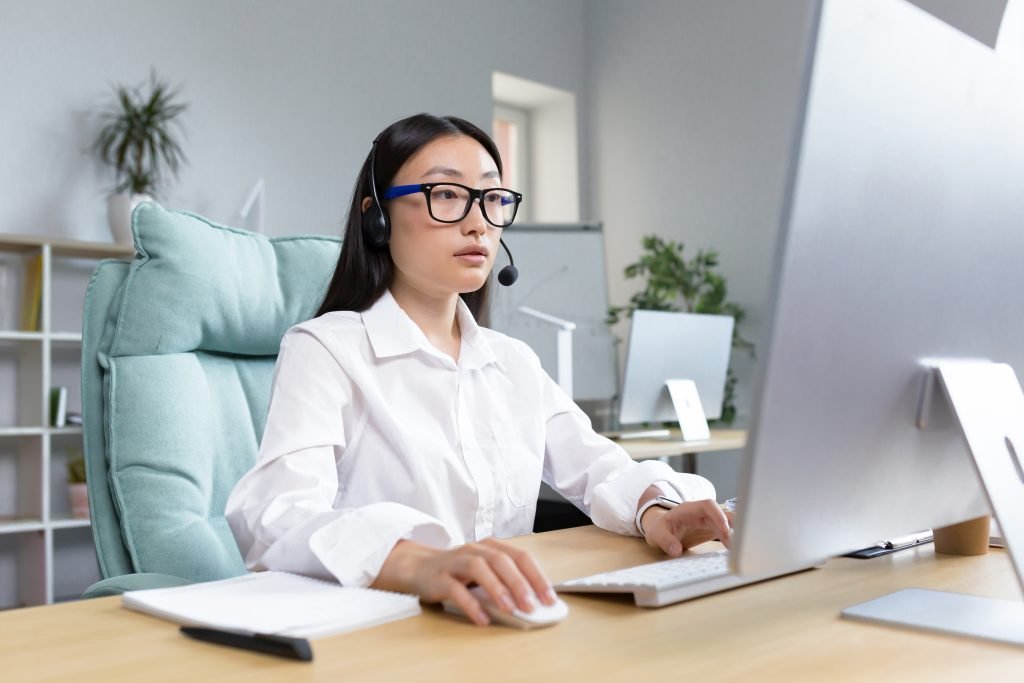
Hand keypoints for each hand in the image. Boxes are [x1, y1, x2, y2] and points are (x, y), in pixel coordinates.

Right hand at [372, 538, 556, 625]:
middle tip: (531, 606)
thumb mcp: (486, 571)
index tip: (549, 598)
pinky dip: (471, 604)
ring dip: (497, 588)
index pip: (520, 556)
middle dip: (519, 583)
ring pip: (479, 568)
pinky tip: (482, 619)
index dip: (537, 576)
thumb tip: (535, 602)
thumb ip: (507, 581)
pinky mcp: (439, 577)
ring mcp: (456, 561)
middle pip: (501, 560)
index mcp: (491, 547)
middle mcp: (475, 550)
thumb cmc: (460, 572)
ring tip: (510, 609)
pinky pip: (456, 589)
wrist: (420, 567)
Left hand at [641, 499, 733, 556]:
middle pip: (722, 514)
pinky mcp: (712, 530)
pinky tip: (733, 551)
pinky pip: (725, 532)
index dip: (718, 515)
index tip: (724, 530)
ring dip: (734, 534)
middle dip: (731, 527)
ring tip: (736, 550)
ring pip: (727, 523)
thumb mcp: (657, 534)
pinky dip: (731, 540)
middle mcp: (702, 513)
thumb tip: (675, 550)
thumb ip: (665, 540)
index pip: (708, 505)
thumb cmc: (659, 528)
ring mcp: (708, 521)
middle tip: (735, 545)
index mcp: (689, 509)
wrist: (660, 530)